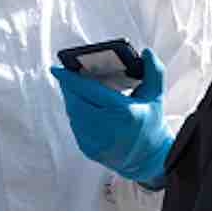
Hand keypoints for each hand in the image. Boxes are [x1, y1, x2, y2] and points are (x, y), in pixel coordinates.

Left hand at [50, 48, 172, 182]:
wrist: (149, 158)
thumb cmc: (151, 123)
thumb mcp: (155, 96)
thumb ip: (154, 71)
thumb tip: (146, 52)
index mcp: (123, 111)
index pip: (88, 90)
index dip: (69, 79)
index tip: (56, 68)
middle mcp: (107, 128)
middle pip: (75, 101)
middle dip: (68, 88)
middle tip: (66, 76)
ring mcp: (96, 141)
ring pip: (73, 114)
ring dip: (71, 101)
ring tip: (74, 90)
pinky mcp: (89, 150)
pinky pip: (75, 127)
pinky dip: (76, 115)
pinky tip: (81, 107)